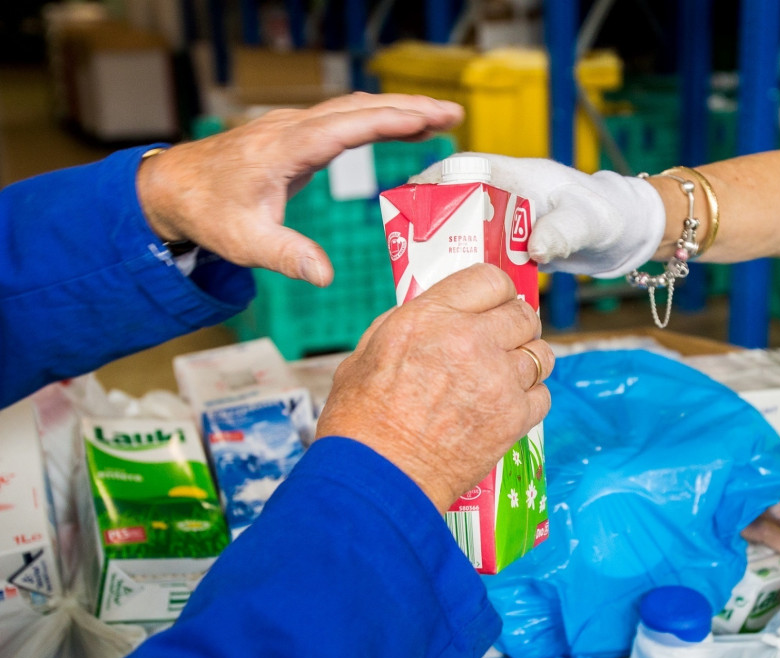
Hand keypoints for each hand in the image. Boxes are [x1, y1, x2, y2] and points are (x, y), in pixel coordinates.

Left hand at [136, 92, 463, 286]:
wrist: (173, 188)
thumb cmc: (208, 212)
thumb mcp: (246, 242)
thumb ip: (288, 257)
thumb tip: (326, 276)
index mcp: (285, 149)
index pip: (346, 126)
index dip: (389, 121)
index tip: (428, 119)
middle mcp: (292, 128)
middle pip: (359, 107)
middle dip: (409, 108)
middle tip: (454, 113)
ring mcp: (295, 127)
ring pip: (354, 107)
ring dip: (398, 109)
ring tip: (442, 118)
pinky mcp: (298, 135)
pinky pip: (346, 117)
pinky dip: (380, 117)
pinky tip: (402, 125)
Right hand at [314, 264, 553, 511]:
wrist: (378, 478)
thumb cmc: (362, 421)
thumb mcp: (369, 351)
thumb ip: (408, 324)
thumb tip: (436, 316)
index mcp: (431, 317)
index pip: (490, 279)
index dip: (495, 292)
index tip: (494, 304)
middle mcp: (471, 341)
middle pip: (523, 315)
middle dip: (516, 326)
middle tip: (503, 341)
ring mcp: (498, 380)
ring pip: (541, 355)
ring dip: (527, 363)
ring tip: (507, 376)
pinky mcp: (514, 417)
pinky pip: (543, 395)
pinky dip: (530, 400)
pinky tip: (506, 407)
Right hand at [410, 152, 663, 277]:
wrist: (626, 235)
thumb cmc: (609, 215)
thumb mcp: (588, 222)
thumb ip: (562, 231)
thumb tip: (535, 248)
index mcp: (521, 177)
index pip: (470, 168)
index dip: (438, 178)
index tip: (411, 194)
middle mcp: (511, 198)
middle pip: (461, 203)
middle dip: (435, 221)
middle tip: (409, 247)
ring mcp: (512, 224)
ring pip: (471, 233)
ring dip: (452, 250)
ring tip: (426, 274)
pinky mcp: (517, 248)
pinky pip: (487, 256)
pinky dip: (473, 271)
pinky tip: (459, 292)